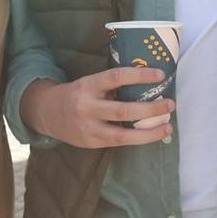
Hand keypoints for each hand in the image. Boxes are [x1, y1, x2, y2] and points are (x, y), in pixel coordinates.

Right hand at [21, 67, 173, 148]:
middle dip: (150, 109)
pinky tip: (151, 135)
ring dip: (149, 132)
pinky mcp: (91, 143)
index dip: (139, 75)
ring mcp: (89, 129)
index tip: (160, 74)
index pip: (116, 77)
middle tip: (170, 104)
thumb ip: (111, 87)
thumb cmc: (77, 94)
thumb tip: (145, 86)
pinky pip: (119, 142)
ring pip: (123, 135)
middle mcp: (87, 108)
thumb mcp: (89, 84)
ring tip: (167, 127)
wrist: (46, 113)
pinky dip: (138, 138)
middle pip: (123, 111)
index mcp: (87, 86)